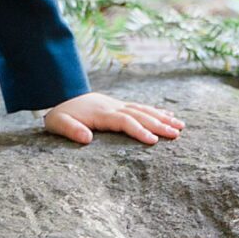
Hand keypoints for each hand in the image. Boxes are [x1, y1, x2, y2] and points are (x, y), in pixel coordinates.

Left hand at [42, 92, 185, 144]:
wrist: (61, 96)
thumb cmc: (59, 115)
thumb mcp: (58, 123)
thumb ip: (71, 130)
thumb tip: (86, 139)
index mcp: (101, 113)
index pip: (124, 121)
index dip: (139, 130)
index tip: (154, 141)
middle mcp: (113, 107)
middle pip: (140, 115)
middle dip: (159, 124)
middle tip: (177, 134)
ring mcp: (117, 104)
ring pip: (144, 109)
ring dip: (162, 117)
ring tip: (180, 126)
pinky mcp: (119, 105)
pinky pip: (140, 107)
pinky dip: (155, 110)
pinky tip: (168, 115)